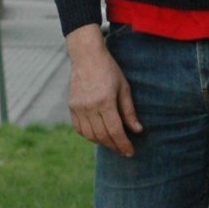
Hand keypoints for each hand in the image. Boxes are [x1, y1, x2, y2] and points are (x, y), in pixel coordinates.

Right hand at [66, 24, 141, 156]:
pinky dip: (89, 136)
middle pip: (102, 136)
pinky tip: (98, 137)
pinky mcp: (71, 106)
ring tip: (113, 144)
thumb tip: (137, 130)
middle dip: (114, 146)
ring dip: (102, 143)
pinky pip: (80, 129)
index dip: (123, 144)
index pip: (115, 131)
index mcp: (105, 101)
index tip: (130, 152)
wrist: (86, 55)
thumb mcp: (124, 88)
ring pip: (90, 135)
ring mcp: (78, 107)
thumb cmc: (109, 70)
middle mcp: (89, 106)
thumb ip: (129, 111)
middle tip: (123, 151)